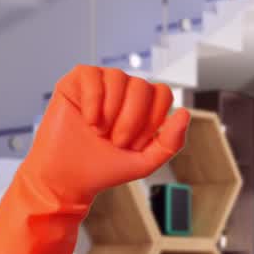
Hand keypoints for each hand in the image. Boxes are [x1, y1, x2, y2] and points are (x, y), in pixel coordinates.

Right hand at [0, 66, 189, 253]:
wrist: (68, 178)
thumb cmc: (105, 168)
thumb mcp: (146, 161)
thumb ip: (171, 141)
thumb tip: (185, 112)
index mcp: (143, 105)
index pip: (162, 93)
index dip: (152, 119)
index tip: (135, 143)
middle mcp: (123, 90)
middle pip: (142, 86)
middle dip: (132, 119)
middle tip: (116, 141)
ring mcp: (100, 84)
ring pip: (119, 78)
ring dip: (112, 111)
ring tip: (100, 132)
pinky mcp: (75, 82)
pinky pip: (92, 75)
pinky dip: (94, 100)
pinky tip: (88, 120)